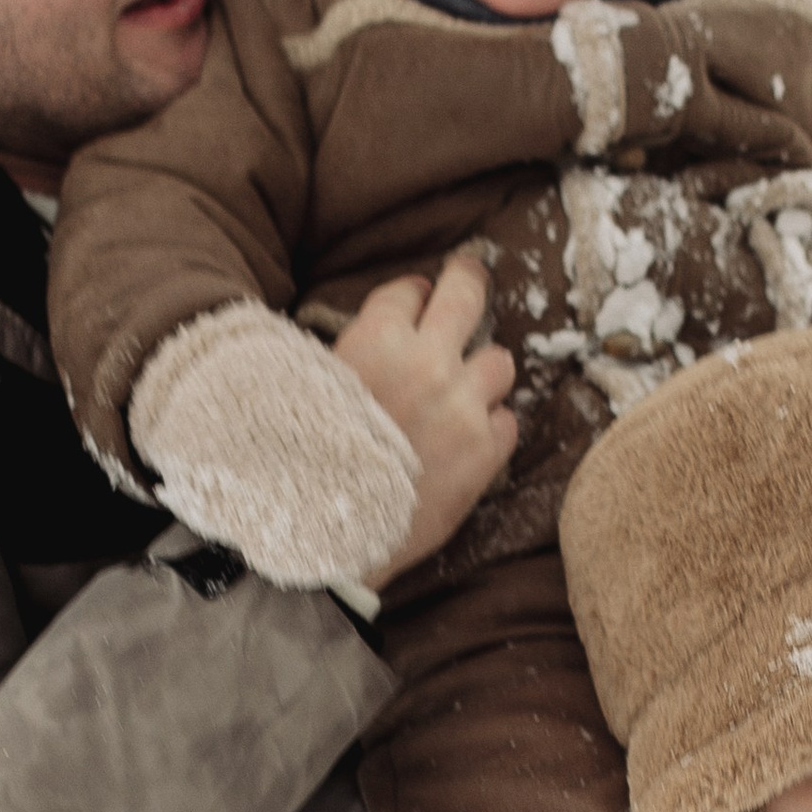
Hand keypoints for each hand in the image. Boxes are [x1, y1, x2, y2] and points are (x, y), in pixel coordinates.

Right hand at [334, 249, 518, 585]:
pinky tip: (467, 442)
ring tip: (466, 390)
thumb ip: (347, 358)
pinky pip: (506, 423)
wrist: (328, 535)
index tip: (414, 301)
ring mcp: (463, 405)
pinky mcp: (484, 451)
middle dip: (468, 280)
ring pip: (500, 361)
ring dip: (482, 373)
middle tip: (469, 276)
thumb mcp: (307, 391)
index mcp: (375, 339)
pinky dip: (489, 429)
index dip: (411, 296)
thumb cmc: (305, 464)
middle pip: (466, 294)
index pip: (407, 291)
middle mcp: (427, 361)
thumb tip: (365, 344)